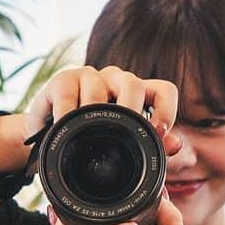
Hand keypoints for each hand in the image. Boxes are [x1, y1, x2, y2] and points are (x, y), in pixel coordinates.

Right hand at [24, 66, 183, 153]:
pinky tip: (64, 128)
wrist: (46, 139)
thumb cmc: (88, 142)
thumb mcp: (118, 148)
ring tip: (87, 137)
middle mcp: (116, 81)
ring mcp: (89, 77)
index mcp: (136, 96)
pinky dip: (66, 114)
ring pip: (99, 88)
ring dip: (94, 116)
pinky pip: (68, 93)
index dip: (166, 108)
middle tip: (123, 137)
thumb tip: (177, 144)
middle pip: (133, 84)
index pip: (163, 91)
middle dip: (131, 112)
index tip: (158, 132)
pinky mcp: (62, 80)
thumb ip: (148, 145)